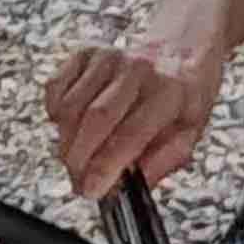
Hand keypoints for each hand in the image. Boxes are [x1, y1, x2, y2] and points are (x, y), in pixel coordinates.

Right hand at [46, 35, 226, 199]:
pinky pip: (54, 89)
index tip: (91, 190)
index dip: (106, 166)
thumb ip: (161, 162)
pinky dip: (55, 116)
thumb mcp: (189, 134)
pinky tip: (72, 126)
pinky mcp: (85, 54)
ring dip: (66, 142)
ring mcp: (108, 58)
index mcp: (168, 92)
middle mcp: (137, 70)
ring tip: (77, 158)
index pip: (131, 133)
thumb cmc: (180, 99)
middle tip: (79, 183)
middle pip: (94, 118)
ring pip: (70, 107)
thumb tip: (129, 186)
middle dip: (79, 159)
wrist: (177, 55)